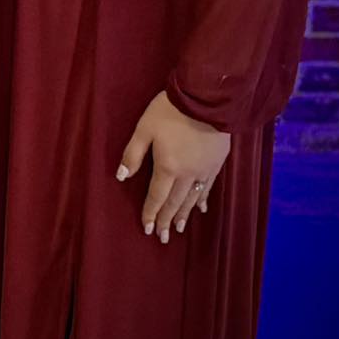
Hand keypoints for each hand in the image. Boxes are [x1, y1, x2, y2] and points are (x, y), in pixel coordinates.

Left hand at [117, 89, 230, 243]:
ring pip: (192, 198)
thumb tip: (121, 177)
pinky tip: (201, 209)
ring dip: (185, 214)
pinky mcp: (217, 163)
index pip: (156, 196)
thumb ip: (132, 154)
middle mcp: (187, 174)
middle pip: (175, 202)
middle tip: (163, 238)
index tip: (147, 229)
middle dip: (167, 220)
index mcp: (167, 167)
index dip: (151, 213)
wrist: (207, 100)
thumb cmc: (169, 112)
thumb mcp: (143, 129)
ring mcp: (204, 170)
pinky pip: (208, 188)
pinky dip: (202, 200)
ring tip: (180, 229)